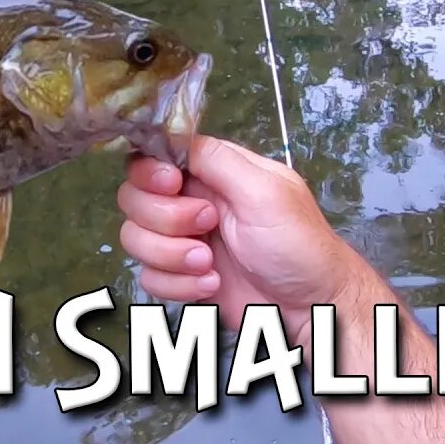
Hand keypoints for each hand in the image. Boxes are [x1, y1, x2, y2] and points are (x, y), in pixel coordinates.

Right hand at [117, 135, 372, 344]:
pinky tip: (212, 285)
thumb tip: (172, 138)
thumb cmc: (298, 243)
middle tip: (208, 226)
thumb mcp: (266, 191)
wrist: (310, 305)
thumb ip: (217, 160)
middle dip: (166, 219)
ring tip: (210, 265)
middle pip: (134, 198)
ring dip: (171, 257)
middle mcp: (190, 201)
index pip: (153, 157)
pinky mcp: (180, 276)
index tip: (172, 187)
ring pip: (135, 239)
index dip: (151, 173)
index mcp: (212, 171)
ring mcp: (182, 240)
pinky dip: (178, 285)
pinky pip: (148, 277)